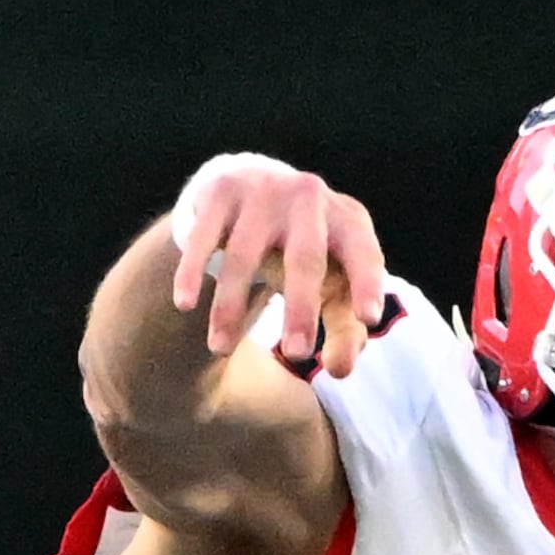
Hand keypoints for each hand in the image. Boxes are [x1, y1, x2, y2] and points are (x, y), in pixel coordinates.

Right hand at [166, 154, 390, 380]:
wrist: (259, 185)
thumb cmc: (308, 250)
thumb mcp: (334, 278)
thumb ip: (344, 325)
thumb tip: (341, 370)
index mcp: (349, 223)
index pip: (364, 256)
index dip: (367, 285)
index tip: (369, 319)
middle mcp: (310, 200)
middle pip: (306, 259)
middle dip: (302, 309)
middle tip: (297, 355)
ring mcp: (265, 192)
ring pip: (245, 256)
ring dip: (232, 305)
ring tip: (221, 348)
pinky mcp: (222, 192)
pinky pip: (205, 238)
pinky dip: (193, 271)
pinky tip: (185, 304)